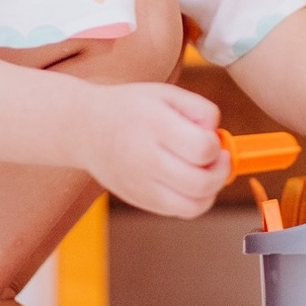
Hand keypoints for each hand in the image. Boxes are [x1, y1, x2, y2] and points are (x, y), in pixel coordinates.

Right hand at [81, 81, 230, 217]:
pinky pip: (179, 212)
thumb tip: (217, 135)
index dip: (216, 145)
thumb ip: (200, 109)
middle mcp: (147, 159)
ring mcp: (142, 185)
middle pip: (201, 182)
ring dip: (211, 191)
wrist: (84, 128)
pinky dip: (195, 201)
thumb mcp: (165, 93)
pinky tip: (190, 182)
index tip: (211, 137)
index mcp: (155, 126)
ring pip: (193, 205)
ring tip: (206, 172)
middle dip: (221, 171)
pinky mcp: (140, 201)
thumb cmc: (130, 107)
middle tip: (218, 158)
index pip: (202, 149)